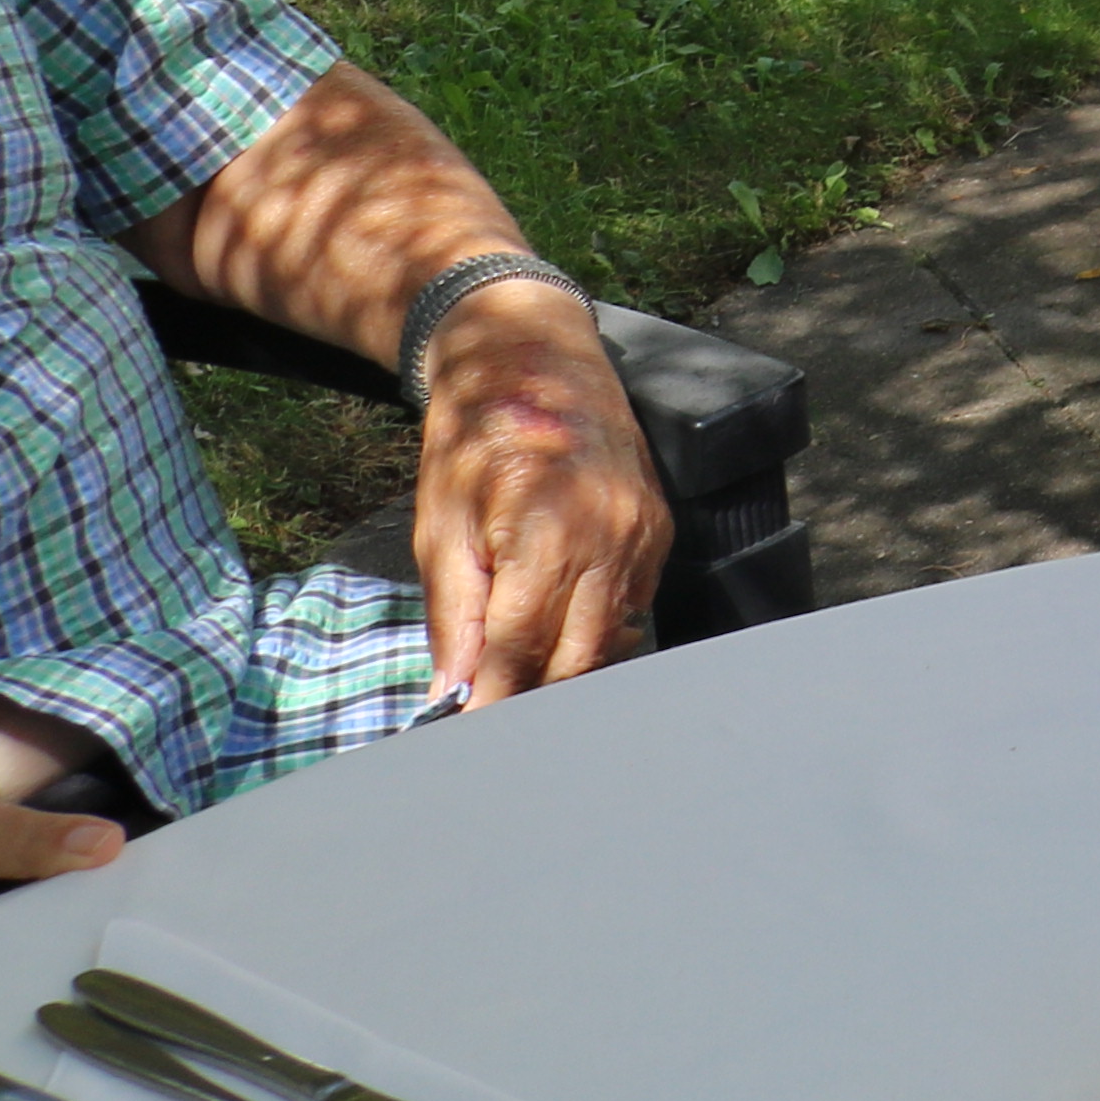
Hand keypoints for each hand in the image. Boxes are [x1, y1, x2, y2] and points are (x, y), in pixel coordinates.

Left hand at [411, 288, 666, 703]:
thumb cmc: (474, 437)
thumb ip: (452, 615)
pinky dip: (597, 633)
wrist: (536, 357)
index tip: (464, 742)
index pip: (519, 651)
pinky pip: (633, 607)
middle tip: (488, 726)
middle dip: (530, 698)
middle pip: (576, 659)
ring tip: (521, 690)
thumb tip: (452, 691)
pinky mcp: (659, 530)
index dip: (490, 703)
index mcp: (546, 533)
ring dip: (566, 672)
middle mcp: (609, 537)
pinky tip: (561, 638)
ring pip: (611, 640)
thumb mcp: (439, 525)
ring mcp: (643, 534)